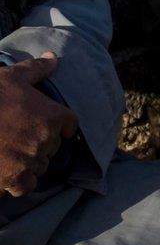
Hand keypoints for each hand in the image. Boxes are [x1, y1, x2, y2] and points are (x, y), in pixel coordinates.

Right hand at [0, 55, 77, 197]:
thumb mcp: (12, 77)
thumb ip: (35, 69)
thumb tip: (53, 57)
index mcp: (52, 114)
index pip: (68, 124)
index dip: (57, 126)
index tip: (42, 126)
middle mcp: (46, 139)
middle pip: (51, 148)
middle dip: (38, 146)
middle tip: (16, 140)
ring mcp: (30, 160)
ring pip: (39, 168)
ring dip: (28, 165)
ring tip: (8, 156)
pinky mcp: (13, 179)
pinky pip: (25, 186)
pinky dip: (16, 183)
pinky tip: (3, 173)